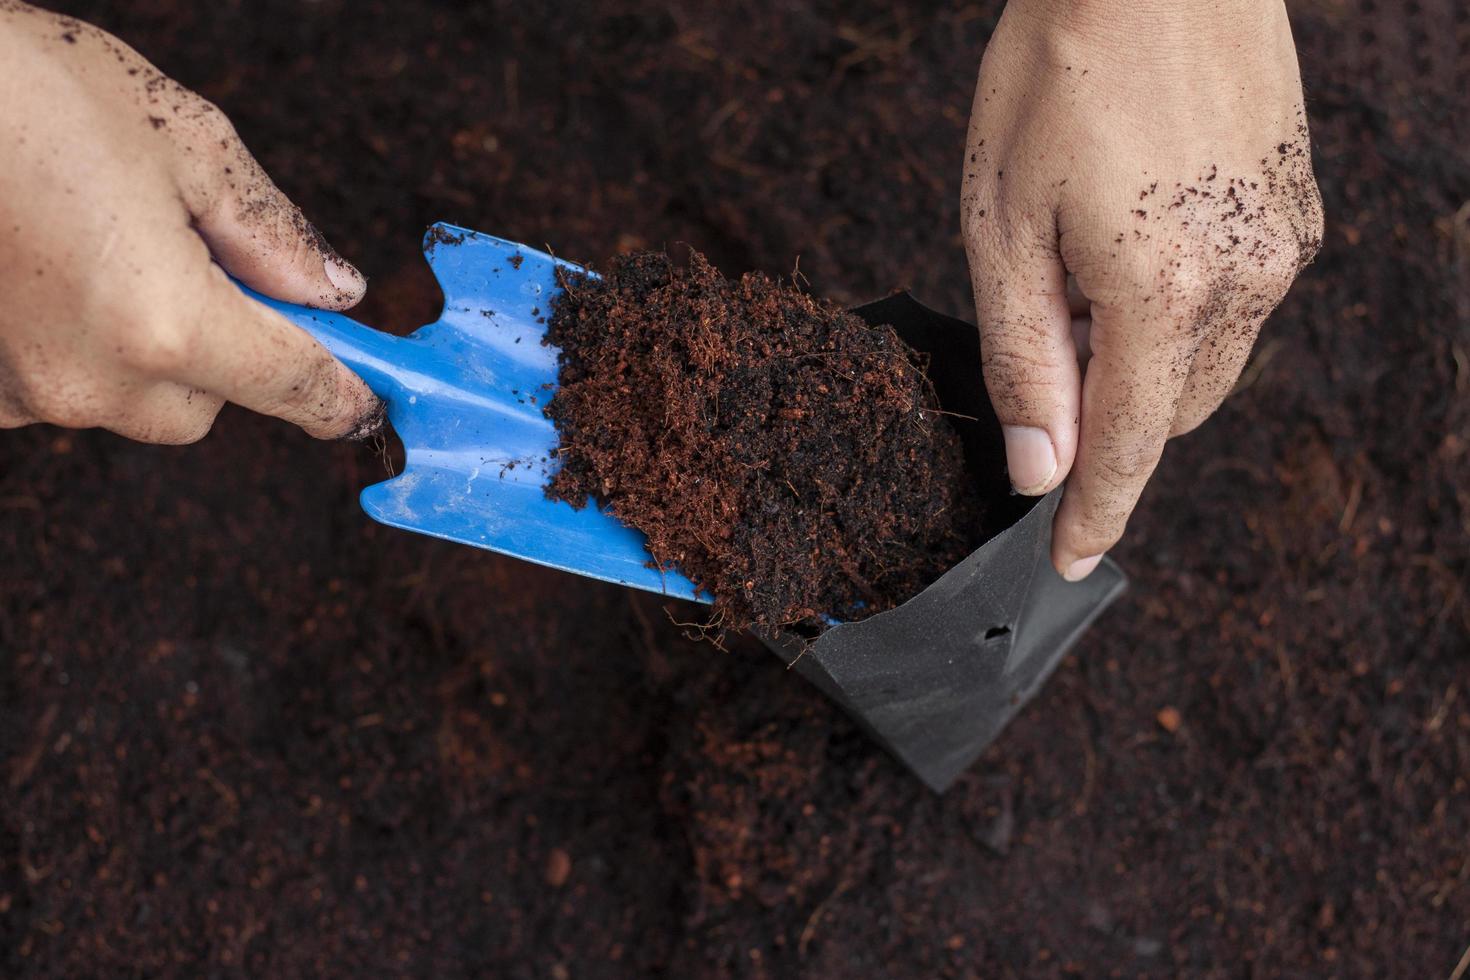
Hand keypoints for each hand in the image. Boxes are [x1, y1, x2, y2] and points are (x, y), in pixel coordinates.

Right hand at [0, 3, 380, 443]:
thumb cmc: (24, 91)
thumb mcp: (185, 141)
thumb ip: (273, 234)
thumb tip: (333, 292)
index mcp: (167, 322)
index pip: (291, 384)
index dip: (340, 395)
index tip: (368, 406)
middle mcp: (95, 381)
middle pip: (205, 408)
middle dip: (221, 351)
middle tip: (192, 259)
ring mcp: (23, 394)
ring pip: (131, 400)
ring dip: (142, 347)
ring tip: (96, 245)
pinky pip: (60, 389)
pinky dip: (72, 347)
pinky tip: (45, 271)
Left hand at [961, 0, 1322, 578]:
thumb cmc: (1056, 74)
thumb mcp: (1001, 223)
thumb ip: (1024, 360)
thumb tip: (1039, 469)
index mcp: (1162, 293)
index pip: (1126, 449)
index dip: (1093, 514)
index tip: (1066, 561)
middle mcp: (1245, 281)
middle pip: (1168, 413)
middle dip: (1105, 414)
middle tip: (1046, 336)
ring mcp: (1282, 243)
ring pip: (1207, 363)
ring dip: (1144, 360)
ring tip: (1086, 264)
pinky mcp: (1297, 209)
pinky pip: (1240, 304)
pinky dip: (1183, 309)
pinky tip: (1137, 235)